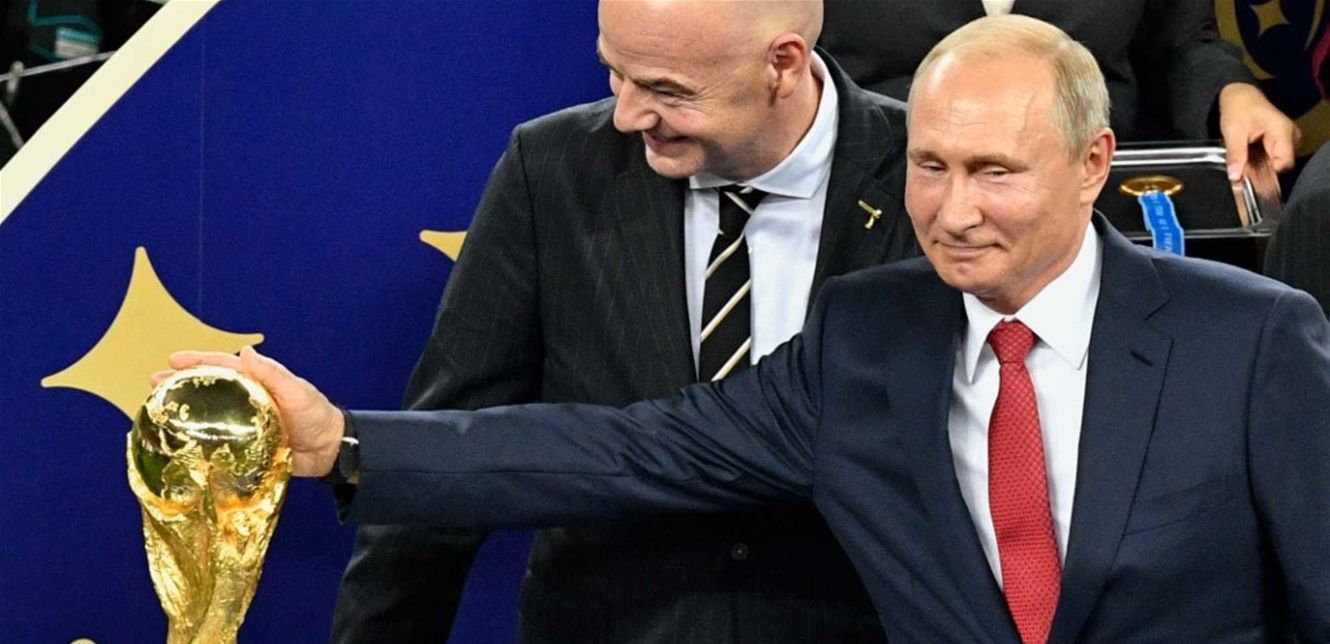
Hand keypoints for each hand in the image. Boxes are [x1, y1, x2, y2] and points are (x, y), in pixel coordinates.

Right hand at [152, 346, 344, 477]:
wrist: (330, 451)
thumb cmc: (317, 416)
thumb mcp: (298, 392)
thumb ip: (274, 374)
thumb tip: (246, 351)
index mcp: (258, 381)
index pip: (223, 365)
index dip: (198, 361)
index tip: (172, 360)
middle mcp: (247, 399)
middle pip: (209, 387)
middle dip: (181, 383)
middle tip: (153, 383)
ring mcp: (245, 422)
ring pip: (209, 412)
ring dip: (185, 410)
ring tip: (158, 410)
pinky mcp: (246, 446)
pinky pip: (217, 439)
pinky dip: (199, 439)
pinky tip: (180, 444)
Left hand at [1218, 82, 1300, 182]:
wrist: (1240, 95)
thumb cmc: (1239, 107)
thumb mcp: (1233, 131)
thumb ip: (1235, 154)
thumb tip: (1235, 176)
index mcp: (1283, 131)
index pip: (1283, 164)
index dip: (1266, 175)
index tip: (1247, 178)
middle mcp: (1290, 137)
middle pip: (1279, 167)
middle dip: (1259, 173)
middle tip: (1240, 173)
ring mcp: (1287, 140)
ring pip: (1275, 165)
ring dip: (1258, 169)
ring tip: (1241, 164)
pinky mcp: (1280, 144)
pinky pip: (1272, 160)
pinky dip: (1259, 164)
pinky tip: (1246, 163)